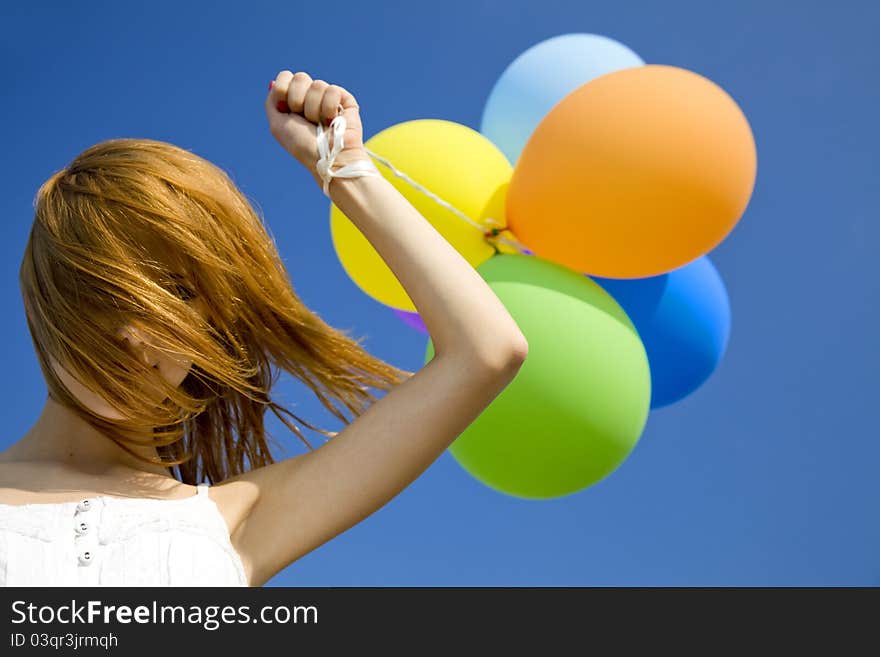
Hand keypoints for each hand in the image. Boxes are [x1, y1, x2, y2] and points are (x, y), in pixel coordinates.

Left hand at [265, 71, 369, 190]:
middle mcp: (310, 96)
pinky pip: (333, 90)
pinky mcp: (345, 99)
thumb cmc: (303, 146)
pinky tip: (332, 121)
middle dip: (298, 100)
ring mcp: (328, 97)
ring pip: (317, 84)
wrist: (326, 157)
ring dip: (315, 110)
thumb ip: (272, 101)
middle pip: (300, 77)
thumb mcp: (278, 125)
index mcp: (294, 100)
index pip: (285, 77)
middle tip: (305, 120)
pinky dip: (329, 109)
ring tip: (320, 124)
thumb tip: (273, 82)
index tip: (287, 111)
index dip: (283, 92)